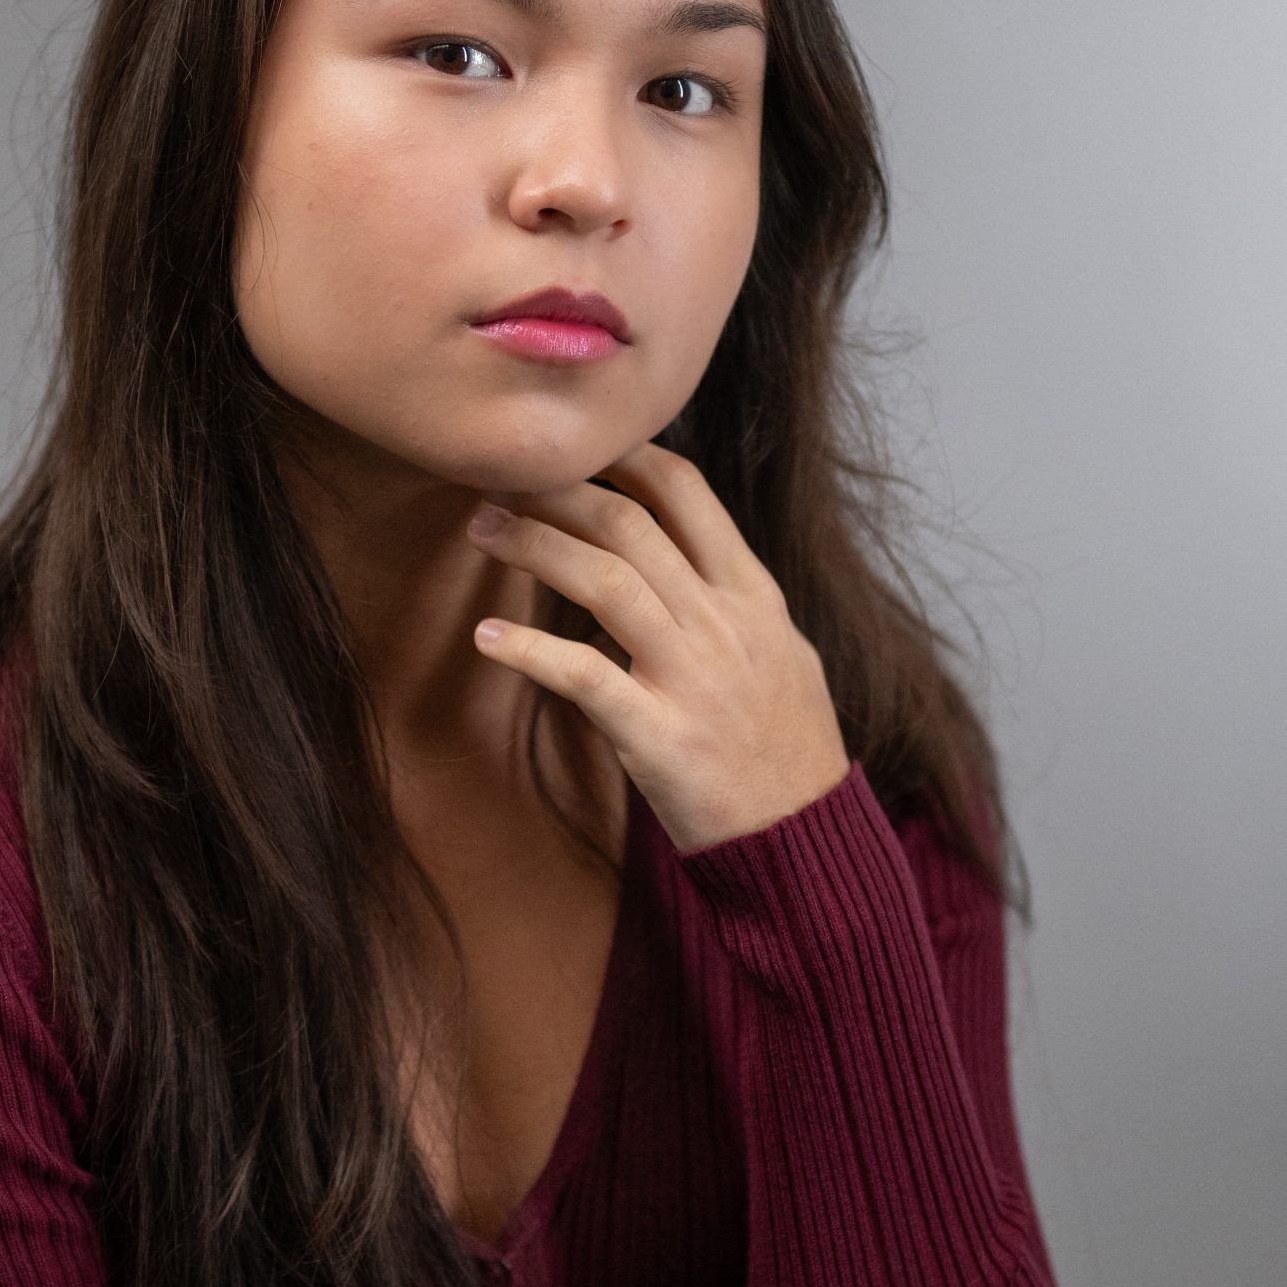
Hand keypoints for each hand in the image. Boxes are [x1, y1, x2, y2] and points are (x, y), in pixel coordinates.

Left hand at [465, 441, 849, 852]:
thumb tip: (680, 560)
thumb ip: (731, 602)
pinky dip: (529, 649)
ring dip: (534, 546)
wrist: (803, 839)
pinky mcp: (658, 735)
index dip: (621, 456)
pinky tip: (487, 635)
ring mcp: (691, 676)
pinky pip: (582, 676)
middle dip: (557, 490)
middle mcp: (723, 622)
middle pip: (629, 523)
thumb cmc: (786, 750)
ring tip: (482, 529)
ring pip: (604, 580)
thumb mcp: (782, 654)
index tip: (572, 447)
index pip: (685, 492)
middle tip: (500, 480)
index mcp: (752, 595)